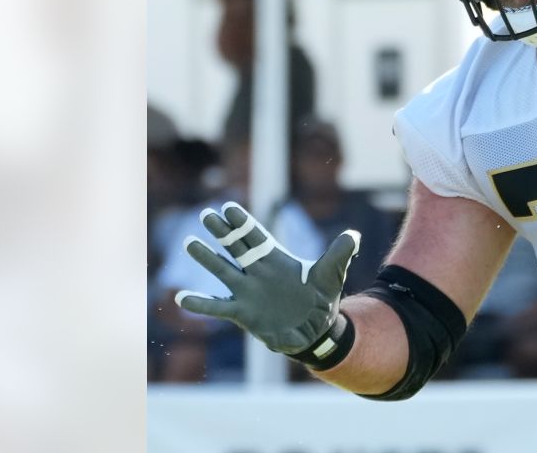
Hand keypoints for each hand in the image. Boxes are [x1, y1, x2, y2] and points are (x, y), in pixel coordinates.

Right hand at [175, 202, 359, 358]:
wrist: (316, 328)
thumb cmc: (323, 298)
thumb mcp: (333, 273)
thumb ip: (340, 252)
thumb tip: (354, 234)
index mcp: (276, 259)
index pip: (255, 237)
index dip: (242, 223)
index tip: (227, 208)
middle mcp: (258, 272)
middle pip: (236, 248)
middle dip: (221, 232)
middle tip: (205, 215)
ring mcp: (248, 292)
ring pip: (223, 271)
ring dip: (207, 259)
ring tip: (189, 243)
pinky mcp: (243, 313)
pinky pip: (218, 307)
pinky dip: (200, 304)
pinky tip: (182, 298)